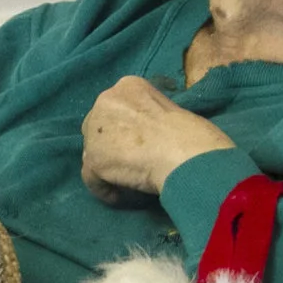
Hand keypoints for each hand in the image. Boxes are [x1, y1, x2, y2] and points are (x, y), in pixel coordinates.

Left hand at [80, 77, 231, 201]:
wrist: (185, 153)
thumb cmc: (189, 134)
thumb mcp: (167, 111)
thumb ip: (146, 119)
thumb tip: (144, 136)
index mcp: (128, 86)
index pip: (115, 109)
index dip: (124, 129)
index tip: (138, 143)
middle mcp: (106, 100)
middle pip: (97, 128)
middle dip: (109, 145)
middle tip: (129, 162)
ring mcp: (96, 130)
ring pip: (93, 152)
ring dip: (108, 167)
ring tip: (126, 181)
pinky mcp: (93, 158)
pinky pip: (92, 179)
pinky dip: (105, 189)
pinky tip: (120, 196)